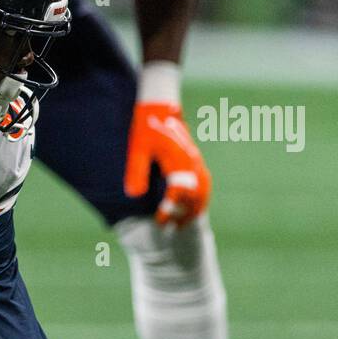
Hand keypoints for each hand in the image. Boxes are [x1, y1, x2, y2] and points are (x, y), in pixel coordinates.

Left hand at [123, 101, 211, 225]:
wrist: (158, 108)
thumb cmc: (146, 128)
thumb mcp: (137, 149)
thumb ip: (137, 171)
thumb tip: (134, 196)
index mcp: (179, 158)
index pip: (179, 191)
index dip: (170, 209)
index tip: (159, 222)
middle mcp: (192, 161)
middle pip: (195, 195)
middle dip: (183, 214)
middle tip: (169, 230)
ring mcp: (196, 161)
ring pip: (203, 191)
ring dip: (193, 210)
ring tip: (180, 226)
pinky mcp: (196, 162)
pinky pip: (203, 186)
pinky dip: (198, 201)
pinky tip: (190, 213)